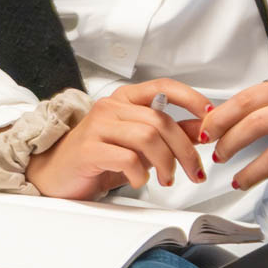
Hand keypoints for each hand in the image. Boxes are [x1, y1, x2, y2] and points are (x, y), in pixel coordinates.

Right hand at [25, 79, 213, 199]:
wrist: (58, 175)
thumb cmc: (98, 157)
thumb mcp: (139, 144)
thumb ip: (169, 134)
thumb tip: (202, 128)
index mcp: (124, 100)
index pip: (163, 86)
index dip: (191, 98)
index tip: (209, 116)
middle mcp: (110, 108)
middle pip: (161, 121)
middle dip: (185, 150)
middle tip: (193, 171)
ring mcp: (97, 127)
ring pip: (148, 138)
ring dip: (166, 164)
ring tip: (167, 180)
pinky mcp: (89, 150)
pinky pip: (127, 159)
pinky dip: (141, 174)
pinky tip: (139, 181)